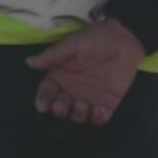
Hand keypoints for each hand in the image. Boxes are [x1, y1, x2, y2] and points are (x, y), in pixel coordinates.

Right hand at [26, 17, 146, 123]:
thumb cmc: (98, 38)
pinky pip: (99, 118)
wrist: (128, 39)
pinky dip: (97, 119)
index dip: (43, 100)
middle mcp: (74, 89)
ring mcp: (90, 97)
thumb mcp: (73, 43)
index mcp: (62, 74)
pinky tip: (99, 111)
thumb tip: (29, 62)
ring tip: (84, 105)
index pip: (47, 91)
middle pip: (60, 107)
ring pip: (78, 115)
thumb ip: (53, 55)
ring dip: (78, 115)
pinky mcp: (108, 103)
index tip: (42, 106)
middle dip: (60, 110)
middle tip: (64, 105)